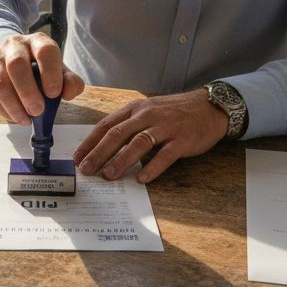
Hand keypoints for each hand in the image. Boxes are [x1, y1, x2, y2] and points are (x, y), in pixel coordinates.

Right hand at [0, 33, 85, 124]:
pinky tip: (13, 116)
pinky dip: (0, 109)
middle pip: (16, 65)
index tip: (54, 94)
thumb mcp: (59, 71)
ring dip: (13, 105)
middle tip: (37, 112)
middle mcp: (14, 44)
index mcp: (38, 41)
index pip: (45, 51)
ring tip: (25, 120)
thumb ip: (71, 82)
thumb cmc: (40, 68)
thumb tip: (67, 93)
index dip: (50, 72)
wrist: (10, 56)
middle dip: (27, 92)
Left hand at [72, 89, 227, 183]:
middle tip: (86, 170)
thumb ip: (129, 126)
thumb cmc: (174, 113)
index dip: (90, 142)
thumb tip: (104, 148)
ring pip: (138, 143)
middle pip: (118, 134)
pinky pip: (165, 155)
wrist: (209, 107)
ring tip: (109, 176)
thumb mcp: (148, 112)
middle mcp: (147, 116)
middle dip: (99, 153)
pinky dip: (153, 168)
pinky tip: (142, 179)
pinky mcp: (182, 140)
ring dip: (121, 160)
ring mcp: (165, 127)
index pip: (106, 125)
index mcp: (135, 109)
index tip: (77, 158)